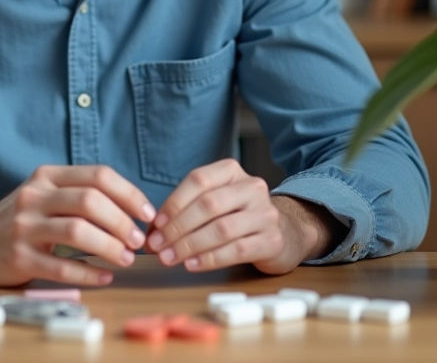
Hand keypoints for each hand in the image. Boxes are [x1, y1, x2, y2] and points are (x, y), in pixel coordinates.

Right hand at [0, 165, 155, 286]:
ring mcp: (24, 227)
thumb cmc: (17, 219)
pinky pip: (62, 267)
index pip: (98, 175)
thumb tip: (131, 209)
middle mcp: (34, 196)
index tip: (147, 213)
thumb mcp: (42, 194)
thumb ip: (77, 194)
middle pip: (90, 202)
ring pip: (78, 232)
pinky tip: (104, 276)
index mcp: (46, 176)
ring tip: (125, 258)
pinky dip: (89, 273)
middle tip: (138, 240)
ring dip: (110, 247)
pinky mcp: (18, 258)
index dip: (129, 194)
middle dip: (122, 222)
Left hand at [145, 159, 342, 274]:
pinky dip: (210, 259)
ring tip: (169, 258)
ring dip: (190, 245)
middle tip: (157, 246)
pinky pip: (237, 250)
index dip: (174, 203)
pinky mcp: (272, 241)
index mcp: (231, 171)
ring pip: (221, 229)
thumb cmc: (237, 216)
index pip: (198, 180)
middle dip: (177, 227)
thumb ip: (185, 211)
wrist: (284, 232)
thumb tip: (151, 232)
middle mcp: (252, 188)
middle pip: (208, 205)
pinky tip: (192, 265)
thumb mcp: (214, 203)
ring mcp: (265, 214)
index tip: (155, 224)